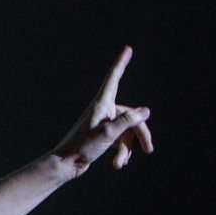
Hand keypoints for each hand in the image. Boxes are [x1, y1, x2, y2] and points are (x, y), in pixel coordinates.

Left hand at [51, 46, 153, 176]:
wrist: (66, 165)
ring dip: (127, 149)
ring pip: (127, 132)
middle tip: (149, 149)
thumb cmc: (82, 146)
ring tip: (120, 163)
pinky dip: (121, 152)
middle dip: (141, 135)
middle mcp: (103, 111)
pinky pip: (120, 141)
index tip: (127, 49)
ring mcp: (104, 124)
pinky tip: (118, 163)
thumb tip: (145, 111)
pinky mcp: (103, 136)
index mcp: (101, 103)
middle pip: (131, 116)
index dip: (121, 63)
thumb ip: (128, 120)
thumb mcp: (108, 133)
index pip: (114, 78)